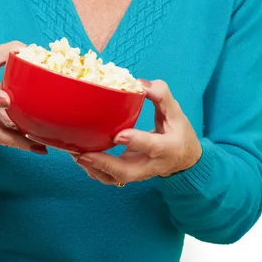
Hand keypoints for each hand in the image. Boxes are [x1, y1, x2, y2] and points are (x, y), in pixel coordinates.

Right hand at [0, 41, 47, 154]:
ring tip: (41, 146)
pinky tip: (41, 144)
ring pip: (2, 139)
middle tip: (32, 139)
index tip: (7, 100)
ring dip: (21, 144)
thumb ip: (6, 52)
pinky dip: (24, 142)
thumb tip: (31, 51)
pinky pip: (9, 138)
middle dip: (11, 137)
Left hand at [72, 80, 201, 183]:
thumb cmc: (178, 130)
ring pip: (116, 179)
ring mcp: (140, 173)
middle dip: (105, 165)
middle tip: (84, 155)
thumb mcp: (176, 111)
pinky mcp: (130, 175)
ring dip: (95, 170)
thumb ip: (161, 95)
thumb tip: (139, 83)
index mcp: (168, 147)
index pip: (152, 146)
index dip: (136, 142)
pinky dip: (94, 171)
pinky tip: (80, 158)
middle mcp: (154, 165)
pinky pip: (111, 179)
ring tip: (76, 155)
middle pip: (129, 172)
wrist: (185, 158)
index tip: (118, 135)